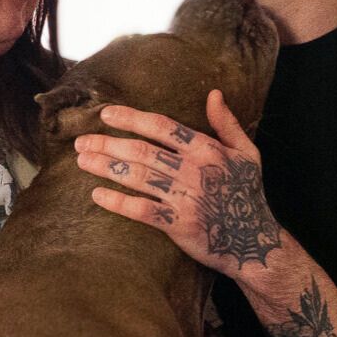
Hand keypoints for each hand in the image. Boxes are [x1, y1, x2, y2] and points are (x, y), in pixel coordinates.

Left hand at [74, 90, 283, 277]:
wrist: (256, 243)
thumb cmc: (247, 195)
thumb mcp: (247, 155)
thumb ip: (227, 123)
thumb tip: (214, 93)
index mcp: (208, 150)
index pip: (163, 127)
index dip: (132, 118)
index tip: (106, 114)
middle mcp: (195, 171)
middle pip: (143, 151)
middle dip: (108, 143)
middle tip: (81, 141)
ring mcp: (187, 198)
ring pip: (139, 177)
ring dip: (107, 167)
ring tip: (83, 161)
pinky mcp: (180, 225)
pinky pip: (143, 210)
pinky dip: (118, 202)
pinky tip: (97, 195)